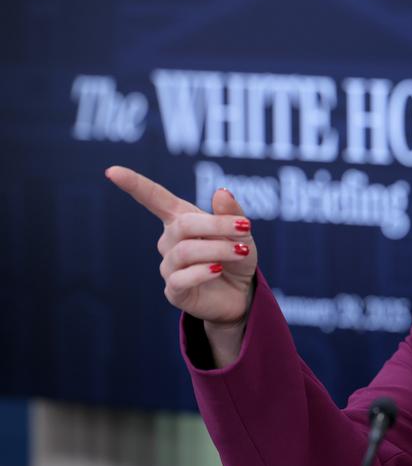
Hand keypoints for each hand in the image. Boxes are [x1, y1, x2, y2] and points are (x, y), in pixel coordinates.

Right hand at [105, 166, 257, 326]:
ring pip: (185, 251)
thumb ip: (232, 213)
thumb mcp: (242, 233)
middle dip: (216, 225)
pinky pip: (181, 278)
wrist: (243, 293)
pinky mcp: (174, 290)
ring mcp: (169, 266)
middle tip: (245, 228)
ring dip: (218, 249)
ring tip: (240, 252)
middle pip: (183, 225)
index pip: (154, 198)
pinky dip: (203, 272)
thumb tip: (221, 191)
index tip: (112, 171)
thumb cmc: (237, 257)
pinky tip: (218, 270)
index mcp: (181, 219)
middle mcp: (169, 241)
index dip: (134, 184)